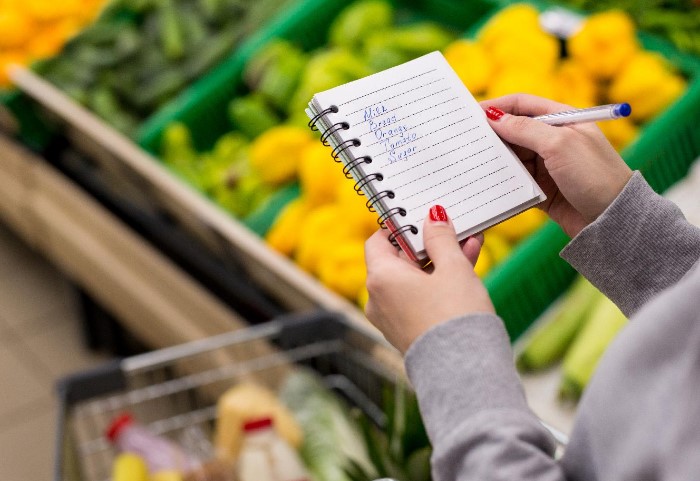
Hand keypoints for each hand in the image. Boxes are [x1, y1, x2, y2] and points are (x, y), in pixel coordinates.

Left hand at [364, 206, 494, 353]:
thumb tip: (432, 218)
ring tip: (469, 246)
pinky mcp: (407, 332)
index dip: (400, 227)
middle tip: (454, 230)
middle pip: (399, 261)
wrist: (465, 372)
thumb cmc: (455, 316)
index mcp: (380, 278)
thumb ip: (441, 239)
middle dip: (429, 245)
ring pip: (413, 280)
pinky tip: (465, 271)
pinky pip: (418, 299)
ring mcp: (391, 318)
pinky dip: (436, 285)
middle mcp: (378, 299)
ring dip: (439, 263)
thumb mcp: (453, 267)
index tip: (422, 218)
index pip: (379, 240)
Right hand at [482, 94, 632, 237]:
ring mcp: (546, 166)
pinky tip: (485, 183)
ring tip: (470, 162)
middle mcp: (552, 140)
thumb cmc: (595, 175)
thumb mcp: (559, 144)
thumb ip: (525, 129)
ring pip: (511, 157)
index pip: (522, 105)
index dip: (497, 106)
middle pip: (513, 130)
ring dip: (494, 159)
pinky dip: (500, 181)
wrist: (613, 220)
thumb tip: (494, 117)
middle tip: (465, 140)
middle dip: (491, 134)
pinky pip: (514, 181)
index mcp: (561, 120)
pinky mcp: (541, 189)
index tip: (471, 114)